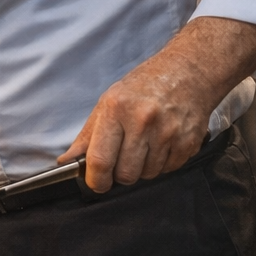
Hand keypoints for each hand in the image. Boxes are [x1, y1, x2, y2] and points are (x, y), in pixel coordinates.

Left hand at [58, 17, 255, 190]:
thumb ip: (88, 136)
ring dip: (142, 168)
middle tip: (122, 159)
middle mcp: (143, 121)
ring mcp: (168, 133)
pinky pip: (169, 170)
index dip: (95, 179)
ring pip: (148, 174)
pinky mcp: (188, 142)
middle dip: (120, 174)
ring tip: (144, 145)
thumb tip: (67, 162)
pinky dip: (162, 163)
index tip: (95, 183)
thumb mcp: (108, 102)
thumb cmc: (143, 87)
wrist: (188, 72)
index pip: (100, 159)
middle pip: (126, 173)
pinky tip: (161, 143)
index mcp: (117, 109)